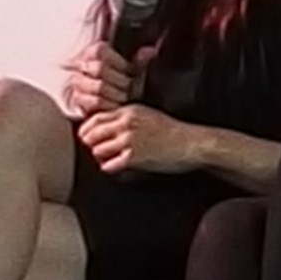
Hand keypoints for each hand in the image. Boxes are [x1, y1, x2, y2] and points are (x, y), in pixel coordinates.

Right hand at [61, 39, 146, 118]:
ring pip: (98, 86)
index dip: (118, 62)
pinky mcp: (76, 99)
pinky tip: (117, 104)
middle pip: (100, 69)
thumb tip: (151, 51)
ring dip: (117, 93)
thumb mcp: (129, 69)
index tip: (129, 70)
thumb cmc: (118, 81)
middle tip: (130, 86)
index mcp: (91, 52)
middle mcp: (80, 65)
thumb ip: (138, 60)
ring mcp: (76, 82)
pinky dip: (110, 104)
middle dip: (120, 80)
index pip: (100, 51)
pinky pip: (95, 102)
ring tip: (125, 96)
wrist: (101, 100)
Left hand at [77, 103, 202, 176]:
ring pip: (96, 150)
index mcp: (128, 111)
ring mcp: (128, 140)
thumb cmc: (175, 132)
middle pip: (90, 134)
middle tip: (99, 151)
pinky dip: (110, 168)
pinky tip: (120, 167)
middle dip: (91, 144)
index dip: (88, 130)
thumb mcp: (149, 116)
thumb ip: (127, 118)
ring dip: (101, 157)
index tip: (89, 138)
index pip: (95, 119)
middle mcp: (125, 123)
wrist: (193, 144)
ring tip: (112, 160)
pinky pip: (108, 165)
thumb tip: (107, 126)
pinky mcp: (133, 157)